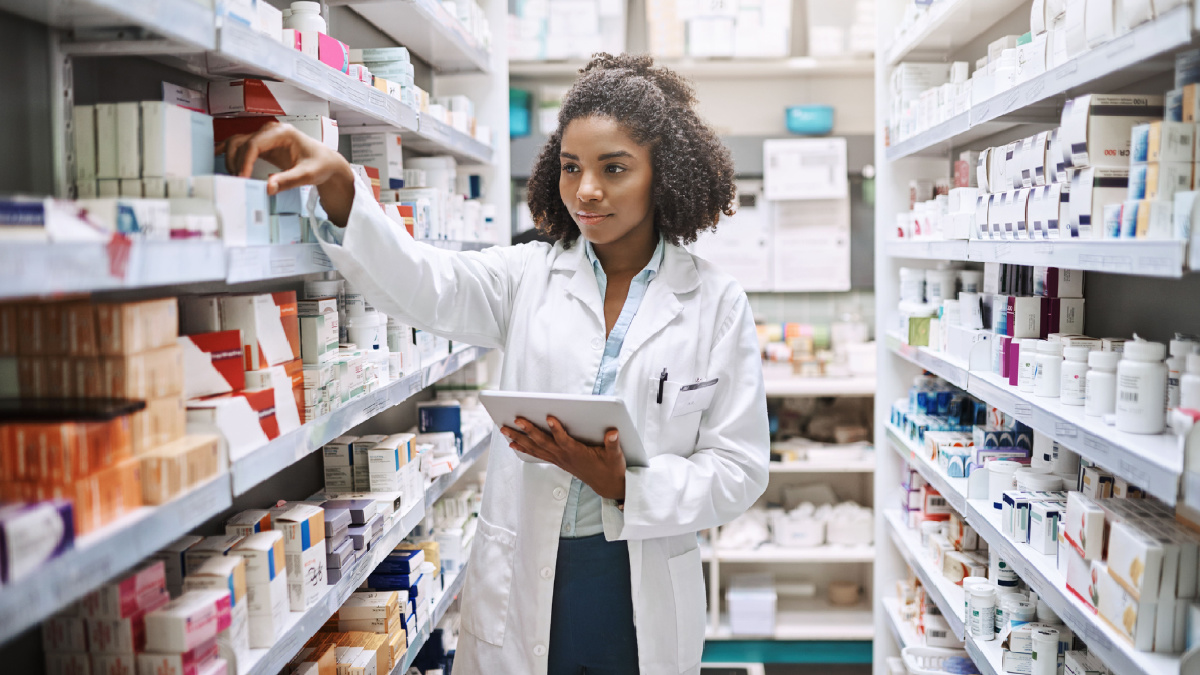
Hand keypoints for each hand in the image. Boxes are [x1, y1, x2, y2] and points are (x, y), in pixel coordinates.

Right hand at [217, 121, 355, 226]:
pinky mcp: (262, 145)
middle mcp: (270, 131)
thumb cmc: (319, 164)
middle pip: (241, 142)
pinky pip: (240, 145)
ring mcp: (264, 137)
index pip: (254, 144)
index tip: (242, 178)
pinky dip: (228, 150)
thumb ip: (288, 180)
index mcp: (282, 133)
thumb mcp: (307, 175)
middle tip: (238, 182)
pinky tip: (215, 155)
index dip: (244, 161)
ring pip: (237, 143)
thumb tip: (268, 187)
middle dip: (236, 162)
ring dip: (232, 159)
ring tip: (235, 178)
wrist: (325, 162)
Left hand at [502, 416, 626, 500]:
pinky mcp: (558, 461)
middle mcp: (564, 456)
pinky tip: (513, 442)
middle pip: (543, 442)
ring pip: (535, 448)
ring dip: (519, 438)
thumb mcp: (615, 456)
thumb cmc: (611, 468)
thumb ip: (613, 443)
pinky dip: (524, 448)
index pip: (564, 440)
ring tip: (504, 429)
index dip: (557, 429)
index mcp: (577, 453)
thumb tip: (613, 432)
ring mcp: (559, 459)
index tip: (550, 417)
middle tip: (516, 419)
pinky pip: (537, 454)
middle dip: (529, 430)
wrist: (607, 485)